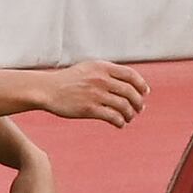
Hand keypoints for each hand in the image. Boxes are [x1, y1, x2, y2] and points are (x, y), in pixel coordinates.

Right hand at [22, 60, 147, 127]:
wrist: (48, 90)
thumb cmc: (69, 80)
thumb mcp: (89, 68)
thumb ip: (107, 72)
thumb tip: (129, 82)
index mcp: (102, 67)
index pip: (131, 75)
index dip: (141, 85)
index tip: (144, 93)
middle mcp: (101, 79)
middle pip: (130, 92)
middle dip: (138, 103)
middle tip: (138, 109)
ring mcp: (95, 94)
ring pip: (124, 106)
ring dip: (130, 114)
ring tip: (128, 118)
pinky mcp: (89, 109)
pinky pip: (113, 117)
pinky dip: (120, 122)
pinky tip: (119, 124)